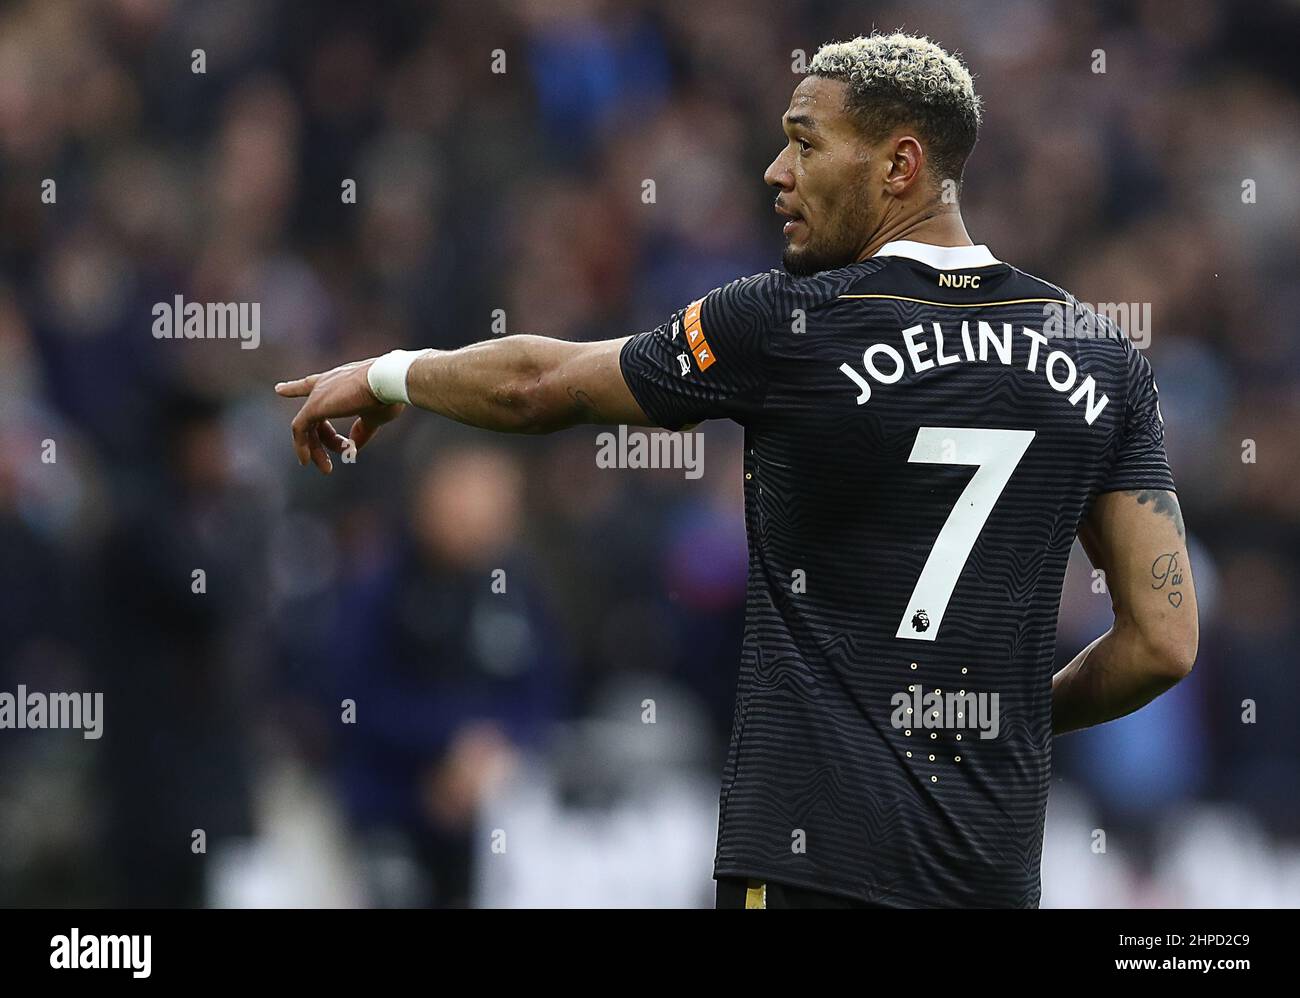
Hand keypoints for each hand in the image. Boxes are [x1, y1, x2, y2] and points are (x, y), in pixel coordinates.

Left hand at [275, 359, 405, 472]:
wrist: (387, 381)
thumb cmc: (386, 395)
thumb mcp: (373, 417)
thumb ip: (361, 431)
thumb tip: (352, 448)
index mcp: (338, 382)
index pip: (311, 384)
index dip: (295, 388)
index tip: (279, 389)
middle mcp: (324, 385)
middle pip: (313, 417)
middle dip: (320, 441)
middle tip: (330, 462)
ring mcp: (318, 395)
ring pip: (306, 427)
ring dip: (316, 449)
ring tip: (327, 468)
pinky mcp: (314, 406)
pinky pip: (300, 430)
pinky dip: (302, 446)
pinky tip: (306, 461)